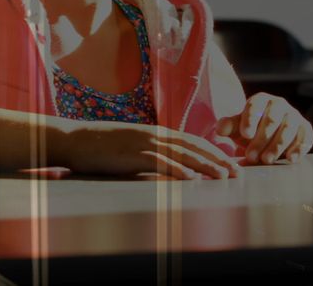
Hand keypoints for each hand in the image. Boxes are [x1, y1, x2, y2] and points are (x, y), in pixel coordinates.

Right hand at [60, 121, 240, 179]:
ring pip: (183, 154)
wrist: (75, 139)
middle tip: (238, 173)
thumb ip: (153, 152)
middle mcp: (156, 135)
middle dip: (219, 160)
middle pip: (194, 147)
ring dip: (205, 166)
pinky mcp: (132, 155)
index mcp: (158, 133)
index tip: (232, 163)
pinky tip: (191, 179)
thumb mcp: (134, 146)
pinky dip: (178, 171)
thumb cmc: (103, 145)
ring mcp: (145, 143)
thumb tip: (170, 164)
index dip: (215, 152)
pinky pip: (160, 163)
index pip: (194, 141)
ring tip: (223, 176)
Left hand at [215, 93, 312, 164]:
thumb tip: (221, 128)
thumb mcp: (238, 128)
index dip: (250, 119)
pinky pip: (305, 136)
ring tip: (266, 160)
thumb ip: (228, 126)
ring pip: (288, 128)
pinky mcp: (305, 128)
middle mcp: (279, 104)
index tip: (245, 135)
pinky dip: (299, 148)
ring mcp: (294, 116)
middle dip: (262, 138)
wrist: (269, 138)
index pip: (255, 105)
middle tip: (251, 155)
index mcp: (261, 100)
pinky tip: (291, 159)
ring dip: (278, 145)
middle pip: (272, 119)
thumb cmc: (250, 130)